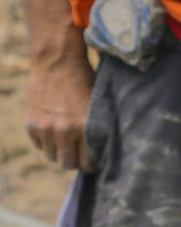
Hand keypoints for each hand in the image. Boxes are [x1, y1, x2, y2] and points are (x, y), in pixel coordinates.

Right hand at [25, 45, 94, 171]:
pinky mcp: (31, 124)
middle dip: (74, 162)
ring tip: (68, 142)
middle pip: (67, 164)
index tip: (94, 161)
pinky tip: (55, 131)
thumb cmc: (85, 79)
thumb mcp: (98, 103)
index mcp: (85, 126)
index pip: (86, 162)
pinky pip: (40, 145)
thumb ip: (98, 126)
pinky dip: (46, 142)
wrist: (57, 62)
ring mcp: (45, 128)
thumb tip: (103, 149)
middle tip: (80, 155)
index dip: (91, 164)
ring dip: (60, 152)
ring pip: (52, 157)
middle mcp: (64, 131)